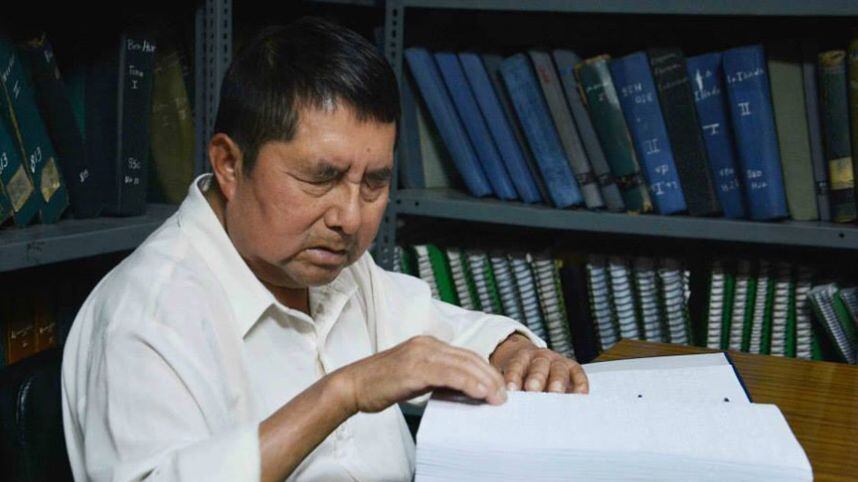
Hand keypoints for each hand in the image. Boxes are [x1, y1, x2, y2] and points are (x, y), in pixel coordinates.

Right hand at [334, 335, 506, 413]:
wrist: (352, 385)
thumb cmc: (380, 384)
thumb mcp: (414, 376)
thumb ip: (437, 377)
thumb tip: (463, 390)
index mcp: (427, 344)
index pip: (466, 355)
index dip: (485, 371)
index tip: (497, 388)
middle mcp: (426, 344)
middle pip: (470, 358)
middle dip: (491, 377)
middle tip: (503, 396)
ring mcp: (420, 354)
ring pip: (463, 364)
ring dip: (485, 382)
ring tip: (497, 398)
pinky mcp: (415, 368)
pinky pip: (450, 374)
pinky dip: (469, 383)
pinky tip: (480, 393)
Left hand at [489, 333, 588, 393]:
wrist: (534, 362)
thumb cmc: (520, 377)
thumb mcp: (510, 378)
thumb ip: (507, 388)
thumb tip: (498, 403)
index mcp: (521, 357)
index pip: (516, 364)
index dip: (513, 376)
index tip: (510, 389)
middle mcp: (540, 358)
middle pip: (539, 365)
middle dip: (536, 377)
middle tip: (532, 389)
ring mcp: (557, 362)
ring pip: (558, 370)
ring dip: (557, 381)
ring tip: (555, 393)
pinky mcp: (573, 369)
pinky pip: (578, 374)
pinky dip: (580, 383)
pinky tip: (579, 394)